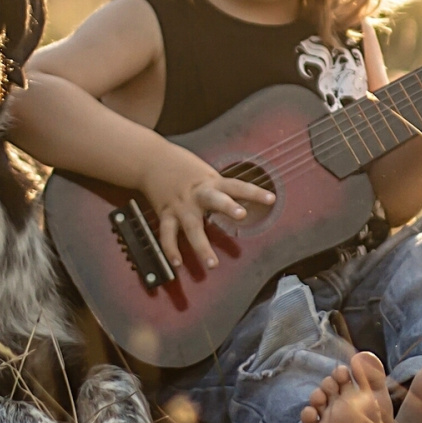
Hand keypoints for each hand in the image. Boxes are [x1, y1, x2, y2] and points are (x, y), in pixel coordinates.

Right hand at [140, 141, 273, 269]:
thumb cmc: (182, 166)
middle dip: (228, 206)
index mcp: (211, 181)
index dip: (255, 192)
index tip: (271, 199)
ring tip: (212, 263)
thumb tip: (243, 202)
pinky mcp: (166, 213)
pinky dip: (171, 249)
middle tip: (241, 215)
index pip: (237, 186)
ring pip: (191, 226)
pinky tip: (177, 263)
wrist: (151, 159)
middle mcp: (197, 193)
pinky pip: (167, 234)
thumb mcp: (206, 173)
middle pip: (214, 199)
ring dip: (201, 246)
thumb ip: (221, 189)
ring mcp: (181, 205)